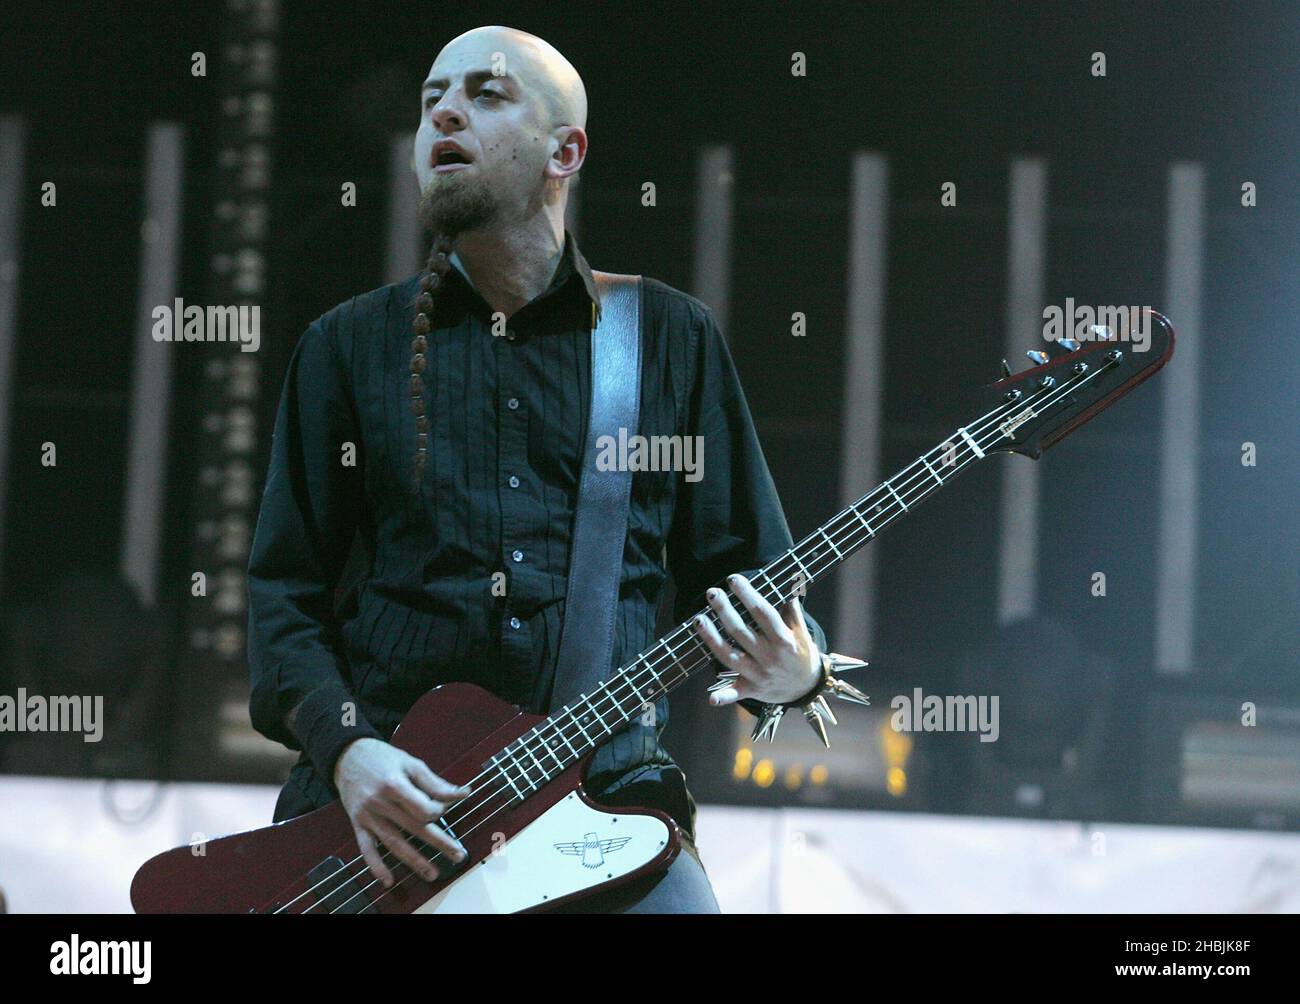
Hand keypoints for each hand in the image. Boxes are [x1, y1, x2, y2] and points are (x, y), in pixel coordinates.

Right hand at [333, 737, 472, 887]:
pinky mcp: (358, 824)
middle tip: (457, 855)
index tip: (443, 810)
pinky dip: (377, 866)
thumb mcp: (411, 763)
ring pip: (394, 842)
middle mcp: (380, 802)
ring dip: (414, 860)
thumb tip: (463, 794)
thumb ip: (435, 783)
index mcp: (394, 784)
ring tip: (432, 873)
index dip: (438, 812)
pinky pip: (367, 849)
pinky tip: (389, 880)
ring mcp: (368, 816)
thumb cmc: (383, 758)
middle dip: (438, 843)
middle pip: (413, 827)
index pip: (422, 808)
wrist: (348, 756)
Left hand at [691, 574, 820, 705]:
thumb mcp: (801, 631)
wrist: (807, 688)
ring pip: (731, 656)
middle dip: (725, 611)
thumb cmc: (801, 653)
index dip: (747, 595)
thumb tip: (788, 582)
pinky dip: (724, 696)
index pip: (763, 613)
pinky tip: (712, 698)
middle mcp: (770, 658)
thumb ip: (791, 609)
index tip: (733, 579)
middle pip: (742, 632)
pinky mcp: (751, 689)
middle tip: (711, 593)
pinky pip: (736, 693)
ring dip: (712, 638)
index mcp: (784, 641)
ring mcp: (760, 675)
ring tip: (699, 619)